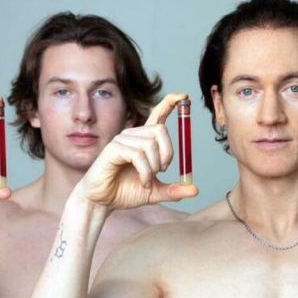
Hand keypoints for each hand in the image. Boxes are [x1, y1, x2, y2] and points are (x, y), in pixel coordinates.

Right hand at [78, 93, 197, 209]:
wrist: (102, 202)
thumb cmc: (124, 192)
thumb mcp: (155, 192)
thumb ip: (174, 190)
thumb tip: (195, 190)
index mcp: (143, 140)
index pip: (158, 114)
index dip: (171, 103)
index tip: (184, 96)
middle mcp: (133, 135)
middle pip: (161, 130)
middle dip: (168, 153)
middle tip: (162, 171)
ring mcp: (122, 140)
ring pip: (151, 145)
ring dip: (154, 167)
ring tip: (147, 180)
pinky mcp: (114, 149)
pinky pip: (138, 155)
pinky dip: (145, 171)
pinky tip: (142, 181)